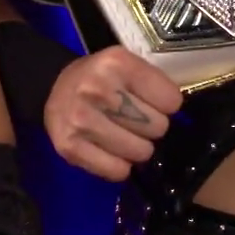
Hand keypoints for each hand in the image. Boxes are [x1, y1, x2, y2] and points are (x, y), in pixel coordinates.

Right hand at [44, 46, 182, 181]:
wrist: (53, 86)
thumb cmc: (101, 77)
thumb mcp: (128, 65)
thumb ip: (154, 85)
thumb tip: (180, 118)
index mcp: (118, 63)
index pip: (171, 100)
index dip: (166, 104)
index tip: (153, 103)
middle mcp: (97, 90)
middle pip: (157, 127)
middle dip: (152, 127)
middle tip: (136, 120)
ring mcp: (81, 120)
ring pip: (140, 152)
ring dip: (137, 147)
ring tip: (123, 134)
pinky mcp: (69, 147)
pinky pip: (117, 171)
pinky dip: (120, 166)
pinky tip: (111, 150)